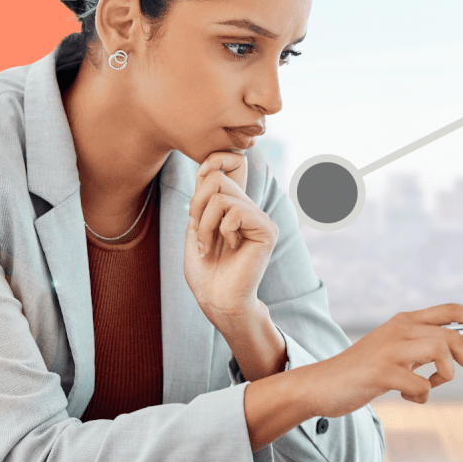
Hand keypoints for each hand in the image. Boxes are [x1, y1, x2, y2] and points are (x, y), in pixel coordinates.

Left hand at [183, 151, 277, 328]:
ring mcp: (260, 218)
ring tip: (207, 244)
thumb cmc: (204, 270)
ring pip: (223, 196)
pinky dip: (222, 229)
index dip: (213, 162)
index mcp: (235, 206)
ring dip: (205, 223)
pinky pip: (235, 211)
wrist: (216, 299)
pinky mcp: (267, 229)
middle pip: (218, 178)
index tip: (195, 187)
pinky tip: (230, 247)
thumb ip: (203, 198)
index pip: (230, 166)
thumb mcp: (196, 226)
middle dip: (197, 205)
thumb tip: (207, 167)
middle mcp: (250, 208)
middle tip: (196, 231)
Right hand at [304, 304, 462, 413]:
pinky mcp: (382, 372)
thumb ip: (419, 347)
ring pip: (442, 353)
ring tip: (427, 387)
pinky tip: (406, 396)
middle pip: (453, 336)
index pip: (449, 311)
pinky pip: (421, 384)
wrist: (319, 385)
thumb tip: (457, 350)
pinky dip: (421, 395)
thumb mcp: (392, 351)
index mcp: (403, 321)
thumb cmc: (360, 372)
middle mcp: (399, 329)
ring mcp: (391, 349)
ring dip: (445, 377)